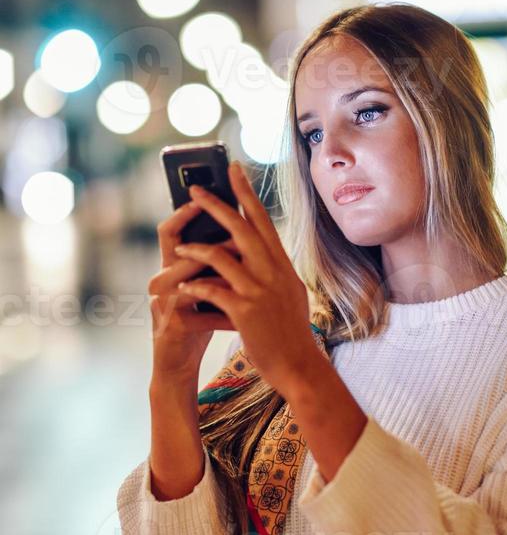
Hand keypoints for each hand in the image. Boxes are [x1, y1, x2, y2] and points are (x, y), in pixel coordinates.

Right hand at [148, 197, 241, 380]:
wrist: (178, 364)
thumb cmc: (197, 321)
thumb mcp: (207, 289)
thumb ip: (216, 265)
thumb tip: (244, 234)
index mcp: (170, 268)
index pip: (169, 231)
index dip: (183, 211)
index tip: (205, 195)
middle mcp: (161, 280)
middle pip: (181, 250)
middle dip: (210, 240)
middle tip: (236, 233)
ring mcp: (163, 303)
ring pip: (191, 279)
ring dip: (220, 276)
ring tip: (245, 273)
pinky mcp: (173, 326)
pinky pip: (205, 314)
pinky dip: (228, 314)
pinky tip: (246, 316)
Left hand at [172, 162, 317, 394]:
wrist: (298, 365)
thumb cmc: (291, 332)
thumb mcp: (290, 294)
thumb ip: (276, 271)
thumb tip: (268, 251)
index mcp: (282, 264)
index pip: (262, 220)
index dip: (246, 193)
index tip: (234, 169)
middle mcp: (272, 271)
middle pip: (240, 227)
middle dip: (215, 204)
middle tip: (194, 188)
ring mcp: (259, 290)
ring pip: (221, 256)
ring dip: (195, 249)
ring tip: (178, 249)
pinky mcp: (245, 311)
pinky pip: (212, 290)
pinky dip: (195, 286)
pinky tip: (184, 288)